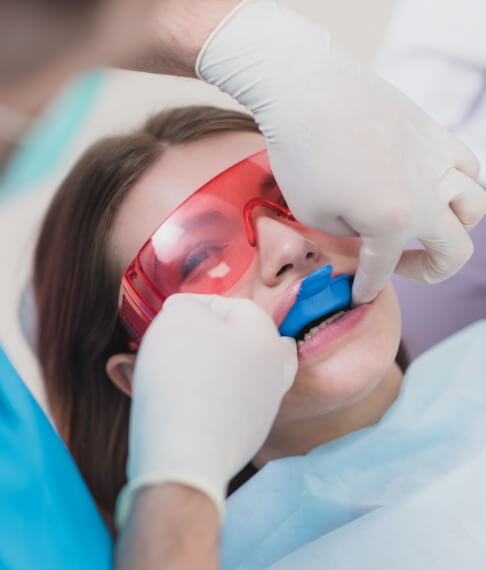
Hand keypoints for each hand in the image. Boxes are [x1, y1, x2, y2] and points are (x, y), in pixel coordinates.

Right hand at [116, 294, 296, 525]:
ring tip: (176, 374)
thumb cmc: (184, 374)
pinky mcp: (246, 439)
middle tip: (188, 343)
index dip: (197, 306)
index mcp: (267, 337)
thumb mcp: (179, 316)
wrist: (185, 453)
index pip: (234, 305)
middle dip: (219, 338)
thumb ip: (187, 305)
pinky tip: (182, 404)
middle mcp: (274, 372)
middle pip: (251, 342)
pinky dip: (208, 401)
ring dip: (213, 370)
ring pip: (241, 376)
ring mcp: (264, 409)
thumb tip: (189, 314)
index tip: (169, 319)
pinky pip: (227, 408)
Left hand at [196, 0, 485, 303]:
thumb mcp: (314, 214)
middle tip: (401, 267)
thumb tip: (366, 231)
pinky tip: (432, 185)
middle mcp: (427, 195)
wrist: (307, 89)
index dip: (367, 287)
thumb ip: (349, 234)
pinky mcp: (433, 132)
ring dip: (454, 227)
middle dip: (429, 271)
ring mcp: (437, 160)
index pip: (384, 269)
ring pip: (475, 205)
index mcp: (394, 223)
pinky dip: (458, 184)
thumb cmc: (302, 154)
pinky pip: (466, 165)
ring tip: (425, 227)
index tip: (358, 295)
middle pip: (455, 250)